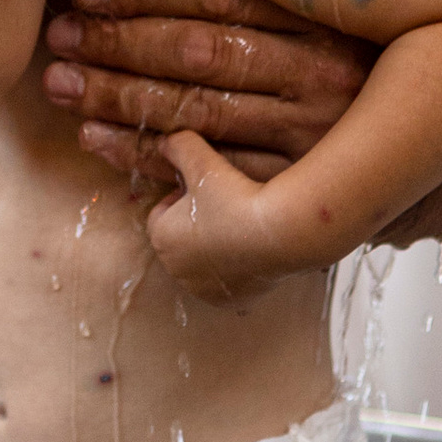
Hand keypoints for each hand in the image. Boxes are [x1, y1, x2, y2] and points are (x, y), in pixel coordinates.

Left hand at [45, 0, 373, 179]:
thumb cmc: (379, 26)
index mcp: (325, 13)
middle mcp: (323, 76)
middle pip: (200, 56)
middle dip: (118, 44)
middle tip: (57, 36)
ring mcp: (311, 140)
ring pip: (195, 116)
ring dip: (117, 100)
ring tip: (57, 84)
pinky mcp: (296, 192)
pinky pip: (208, 176)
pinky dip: (144, 156)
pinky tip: (95, 137)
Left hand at [143, 130, 341, 283]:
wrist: (279, 232)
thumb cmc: (235, 196)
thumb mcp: (201, 160)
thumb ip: (178, 145)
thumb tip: (165, 140)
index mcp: (161, 238)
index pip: (161, 214)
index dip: (181, 198)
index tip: (205, 189)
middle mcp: (177, 270)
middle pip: (182, 240)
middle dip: (196, 225)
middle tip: (225, 206)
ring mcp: (206, 289)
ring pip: (205, 263)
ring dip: (217, 247)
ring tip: (241, 225)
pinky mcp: (233, 301)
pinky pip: (229, 282)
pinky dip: (237, 268)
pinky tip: (253, 249)